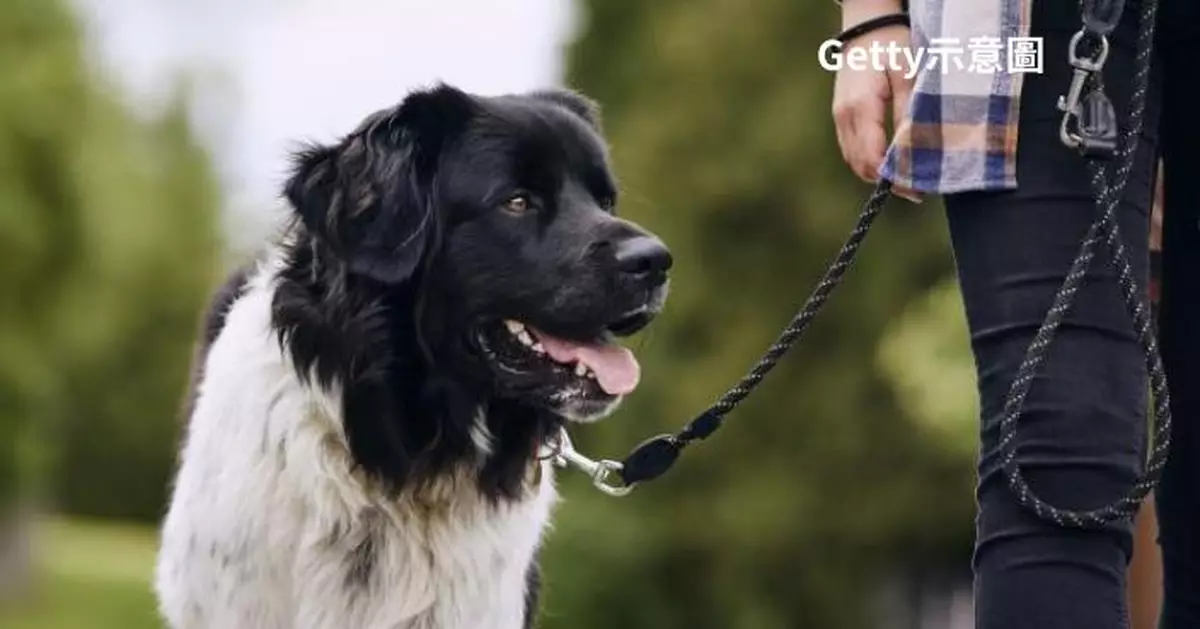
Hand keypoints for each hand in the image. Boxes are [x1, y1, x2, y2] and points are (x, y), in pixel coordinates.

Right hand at [832, 1, 919, 200]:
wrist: (865, 25)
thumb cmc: (891, 44)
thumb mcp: (908, 74)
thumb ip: (909, 113)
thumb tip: (912, 150)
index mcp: (861, 107)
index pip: (874, 157)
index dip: (894, 178)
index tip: (917, 188)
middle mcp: (844, 116)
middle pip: (861, 165)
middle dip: (887, 182)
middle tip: (915, 191)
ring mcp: (839, 117)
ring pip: (853, 160)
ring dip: (876, 174)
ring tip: (904, 181)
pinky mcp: (840, 115)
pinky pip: (851, 149)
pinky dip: (868, 161)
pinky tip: (888, 164)